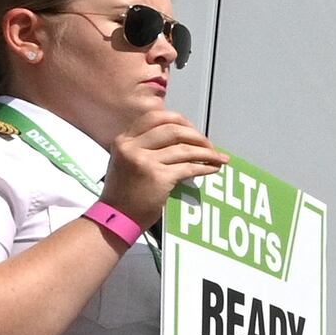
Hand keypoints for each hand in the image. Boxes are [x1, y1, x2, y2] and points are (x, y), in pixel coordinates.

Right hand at [101, 109, 227, 229]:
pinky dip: (205, 167)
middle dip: (197, 136)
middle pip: (173, 129)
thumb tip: (181, 139)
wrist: (116, 217)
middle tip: (209, 145)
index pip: (155, 117)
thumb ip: (145, 146)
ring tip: (218, 158)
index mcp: (124, 140)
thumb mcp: (126, 161)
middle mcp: (132, 147)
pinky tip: (213, 168)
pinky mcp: (159, 177)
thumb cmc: (124, 193)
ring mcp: (145, 161)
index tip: (193, 130)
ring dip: (207, 152)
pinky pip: (189, 167)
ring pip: (184, 149)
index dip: (179, 120)